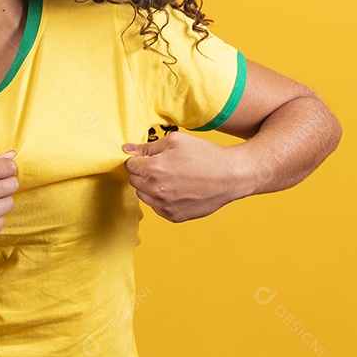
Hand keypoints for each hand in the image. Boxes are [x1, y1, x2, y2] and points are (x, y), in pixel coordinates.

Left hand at [123, 132, 250, 222]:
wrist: (230, 176)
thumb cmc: (205, 155)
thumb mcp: (175, 140)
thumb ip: (148, 146)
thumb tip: (127, 149)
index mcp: (154, 169)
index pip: (130, 165)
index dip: (138, 159)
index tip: (149, 158)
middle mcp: (156, 190)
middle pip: (134, 181)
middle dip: (143, 172)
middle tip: (163, 166)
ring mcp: (164, 206)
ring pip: (143, 195)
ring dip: (151, 186)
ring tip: (172, 178)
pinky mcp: (173, 216)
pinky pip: (156, 207)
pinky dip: (161, 198)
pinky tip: (177, 189)